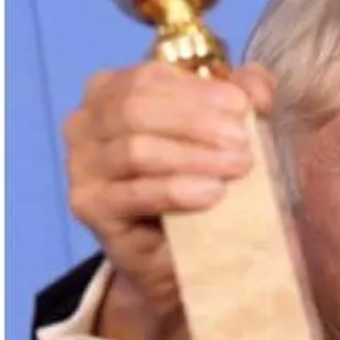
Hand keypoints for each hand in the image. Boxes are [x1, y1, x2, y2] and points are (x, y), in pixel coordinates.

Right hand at [64, 60, 275, 339]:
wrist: (184, 263)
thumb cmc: (204, 193)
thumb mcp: (226, 141)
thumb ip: (241, 102)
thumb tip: (258, 83)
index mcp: (111, 93)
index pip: (150, 77)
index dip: (200, 90)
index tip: (246, 107)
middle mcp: (86, 123)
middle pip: (137, 108)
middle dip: (198, 122)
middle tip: (245, 142)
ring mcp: (81, 165)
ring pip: (136, 148)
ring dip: (193, 156)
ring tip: (239, 168)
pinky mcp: (88, 206)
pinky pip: (132, 192)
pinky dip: (175, 191)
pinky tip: (211, 194)